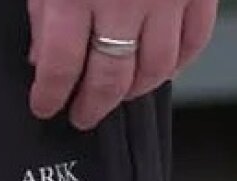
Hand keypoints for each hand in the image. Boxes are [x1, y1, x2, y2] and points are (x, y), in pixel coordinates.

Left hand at [27, 0, 217, 128]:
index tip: (45, 106)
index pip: (60, 67)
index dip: (50, 96)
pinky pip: (195, 41)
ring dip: (134, 90)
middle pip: (109, 79)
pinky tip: (160, 68)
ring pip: (155, 69)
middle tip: (82, 114)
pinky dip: (178, 63)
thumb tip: (41, 60)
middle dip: (92, 106)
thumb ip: (44, 11)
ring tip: (118, 92)